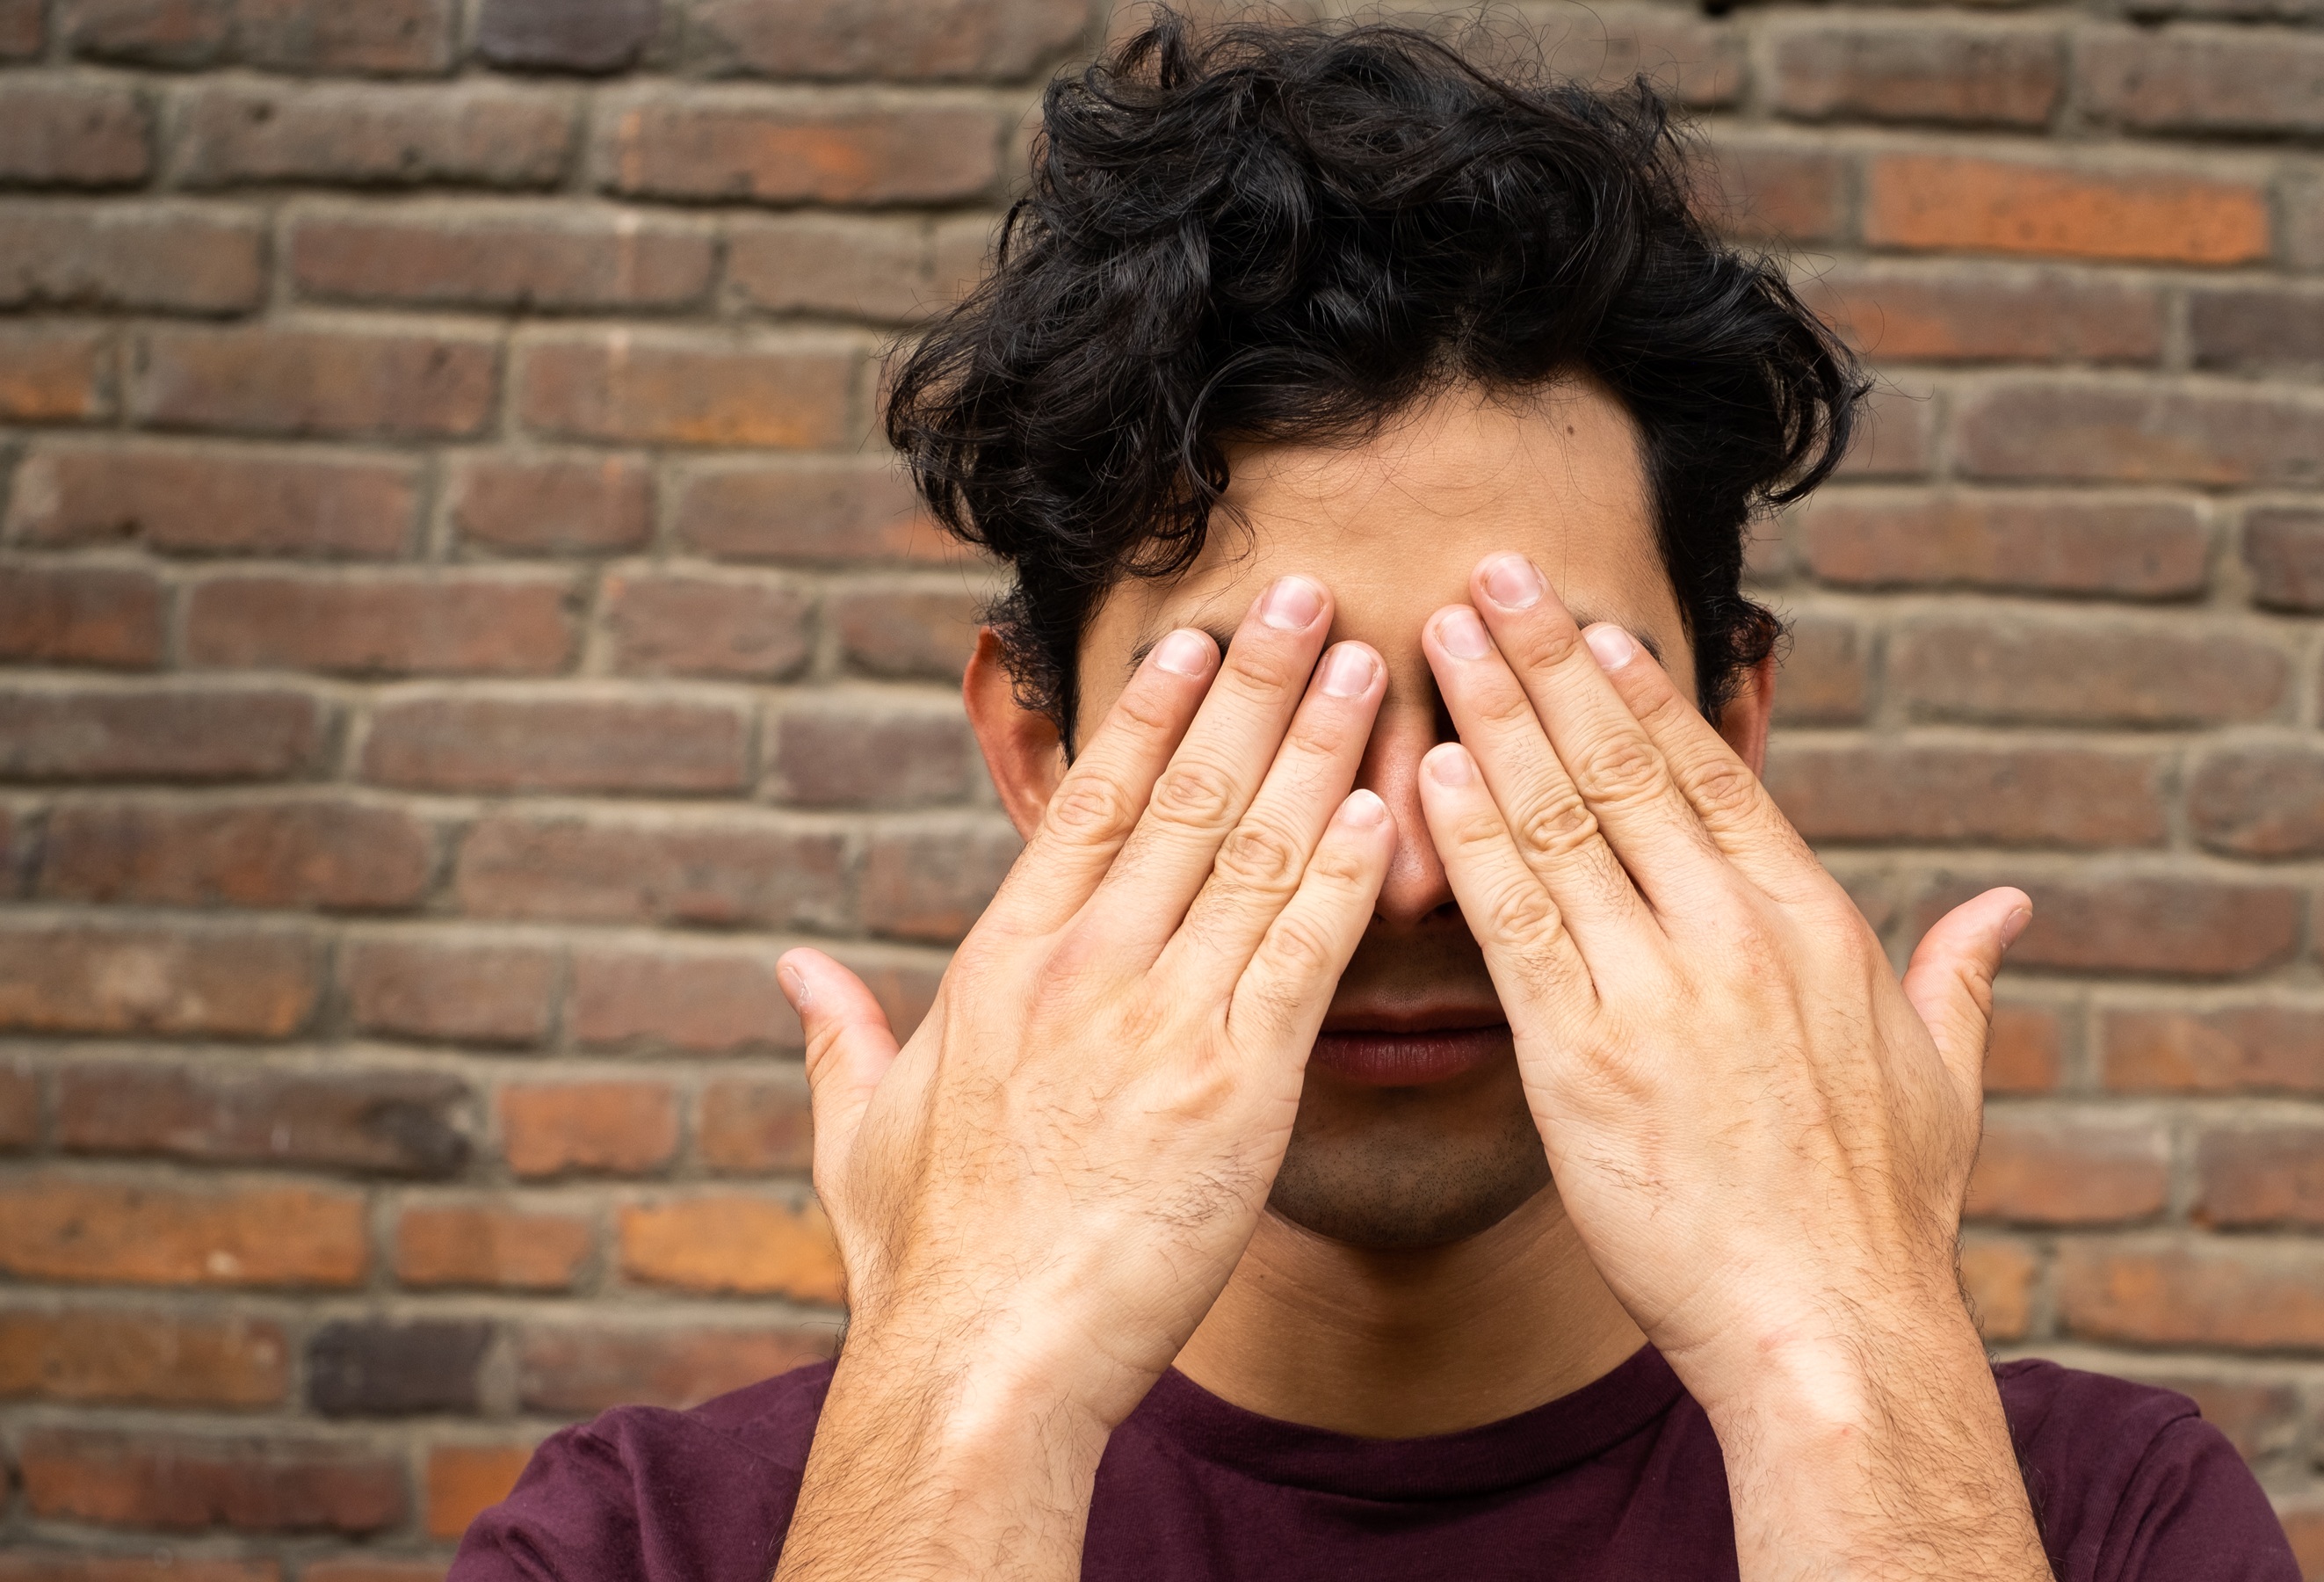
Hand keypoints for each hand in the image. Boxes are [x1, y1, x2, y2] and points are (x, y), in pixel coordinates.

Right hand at [773, 577, 1393, 1579]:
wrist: (981, 1364)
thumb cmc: (924, 1262)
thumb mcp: (858, 1133)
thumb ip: (837, 1036)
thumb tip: (791, 970)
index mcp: (1000, 961)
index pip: (1085, 801)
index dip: (1149, 711)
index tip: (1193, 638)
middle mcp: (1081, 966)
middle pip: (1186, 794)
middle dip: (1253, 685)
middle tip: (1305, 593)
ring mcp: (1160, 1018)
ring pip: (1256, 849)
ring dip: (1318, 747)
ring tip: (1366, 662)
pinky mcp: (1235, 1085)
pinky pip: (1305, 952)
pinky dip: (1348, 870)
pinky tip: (1389, 804)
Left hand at [1416, 553, 2046, 1578]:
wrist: (1832, 1329)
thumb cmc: (1885, 1217)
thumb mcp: (1949, 1079)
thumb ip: (1960, 974)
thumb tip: (2006, 905)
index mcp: (1812, 924)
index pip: (1716, 773)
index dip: (1645, 692)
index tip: (1596, 625)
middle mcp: (1734, 934)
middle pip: (1625, 768)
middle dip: (1551, 663)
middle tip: (1490, 575)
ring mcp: (1657, 989)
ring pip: (1560, 822)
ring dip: (1493, 717)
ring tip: (1439, 635)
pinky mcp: (1582, 1059)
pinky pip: (1514, 923)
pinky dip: (1470, 839)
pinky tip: (1431, 771)